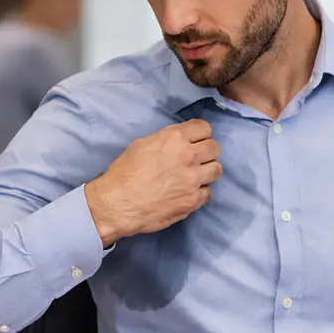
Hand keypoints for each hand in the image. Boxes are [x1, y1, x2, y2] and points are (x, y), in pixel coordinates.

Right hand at [84, 119, 221, 246]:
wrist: (117, 204)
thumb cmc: (123, 173)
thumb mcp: (141, 144)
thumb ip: (165, 140)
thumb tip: (177, 143)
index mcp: (174, 138)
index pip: (204, 128)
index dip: (201, 134)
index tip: (196, 140)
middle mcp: (188, 156)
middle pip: (215, 148)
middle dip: (207, 152)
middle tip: (197, 159)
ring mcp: (193, 179)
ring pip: (217, 169)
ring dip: (207, 171)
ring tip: (195, 176)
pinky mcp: (193, 200)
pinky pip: (208, 192)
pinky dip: (200, 192)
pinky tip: (188, 193)